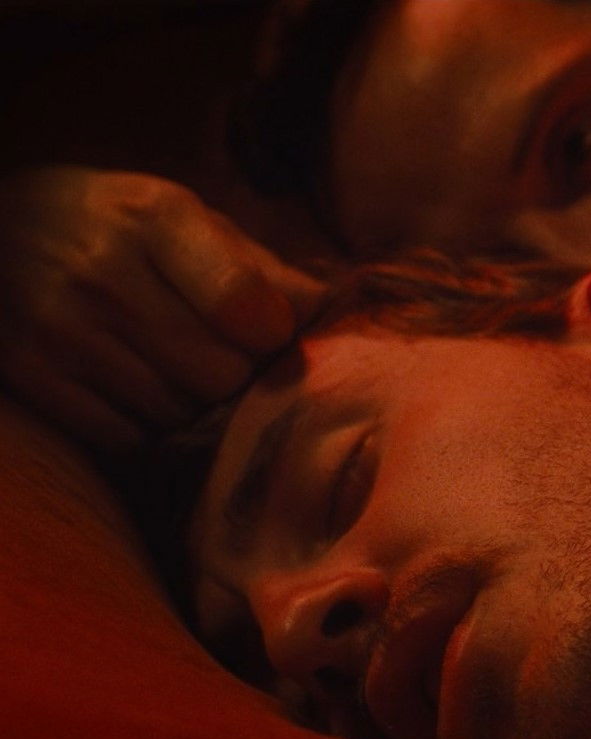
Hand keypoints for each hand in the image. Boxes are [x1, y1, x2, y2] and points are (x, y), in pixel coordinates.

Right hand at [0, 166, 324, 449]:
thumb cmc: (111, 225)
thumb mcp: (182, 216)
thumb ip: (258, 266)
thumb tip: (328, 311)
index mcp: (155, 218)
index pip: (247, 305)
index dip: (274, 334)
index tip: (267, 332)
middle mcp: (104, 272)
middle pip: (220, 373)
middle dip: (238, 377)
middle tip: (226, 361)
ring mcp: (60, 328)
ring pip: (177, 412)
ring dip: (194, 406)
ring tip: (179, 372)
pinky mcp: (31, 375)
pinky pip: (127, 437)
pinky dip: (146, 428)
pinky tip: (140, 394)